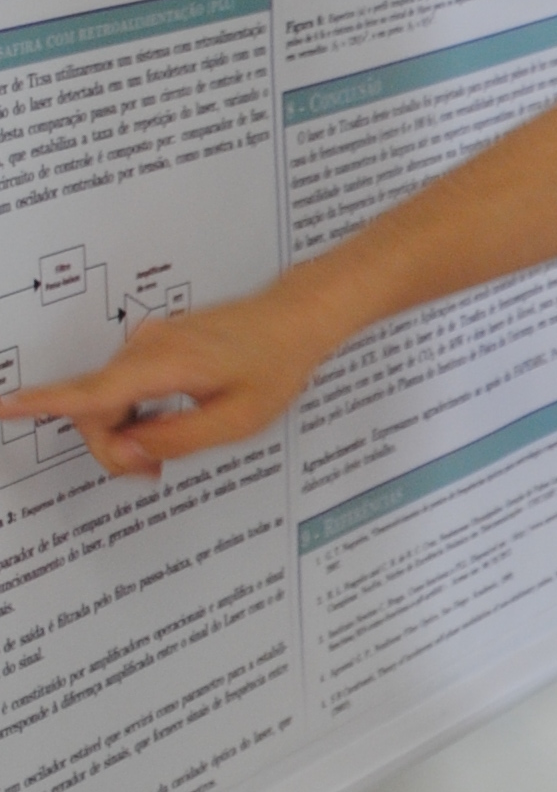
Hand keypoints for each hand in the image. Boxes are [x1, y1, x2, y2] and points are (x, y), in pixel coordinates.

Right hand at [0, 282, 335, 478]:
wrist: (292, 320)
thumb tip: (129, 449)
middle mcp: (145, 347)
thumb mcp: (236, 421)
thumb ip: (177, 439)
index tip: (4, 406)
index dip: (43, 404)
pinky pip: (124, 386)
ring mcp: (147, 343)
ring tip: (163, 454)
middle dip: (113, 447)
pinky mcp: (153, 346)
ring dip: (125, 431)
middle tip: (152, 471)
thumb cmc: (273, 366)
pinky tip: (161, 426)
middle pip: (95, 408)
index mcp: (164, 364)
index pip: (92, 393)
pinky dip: (133, 412)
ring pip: (108, 399)